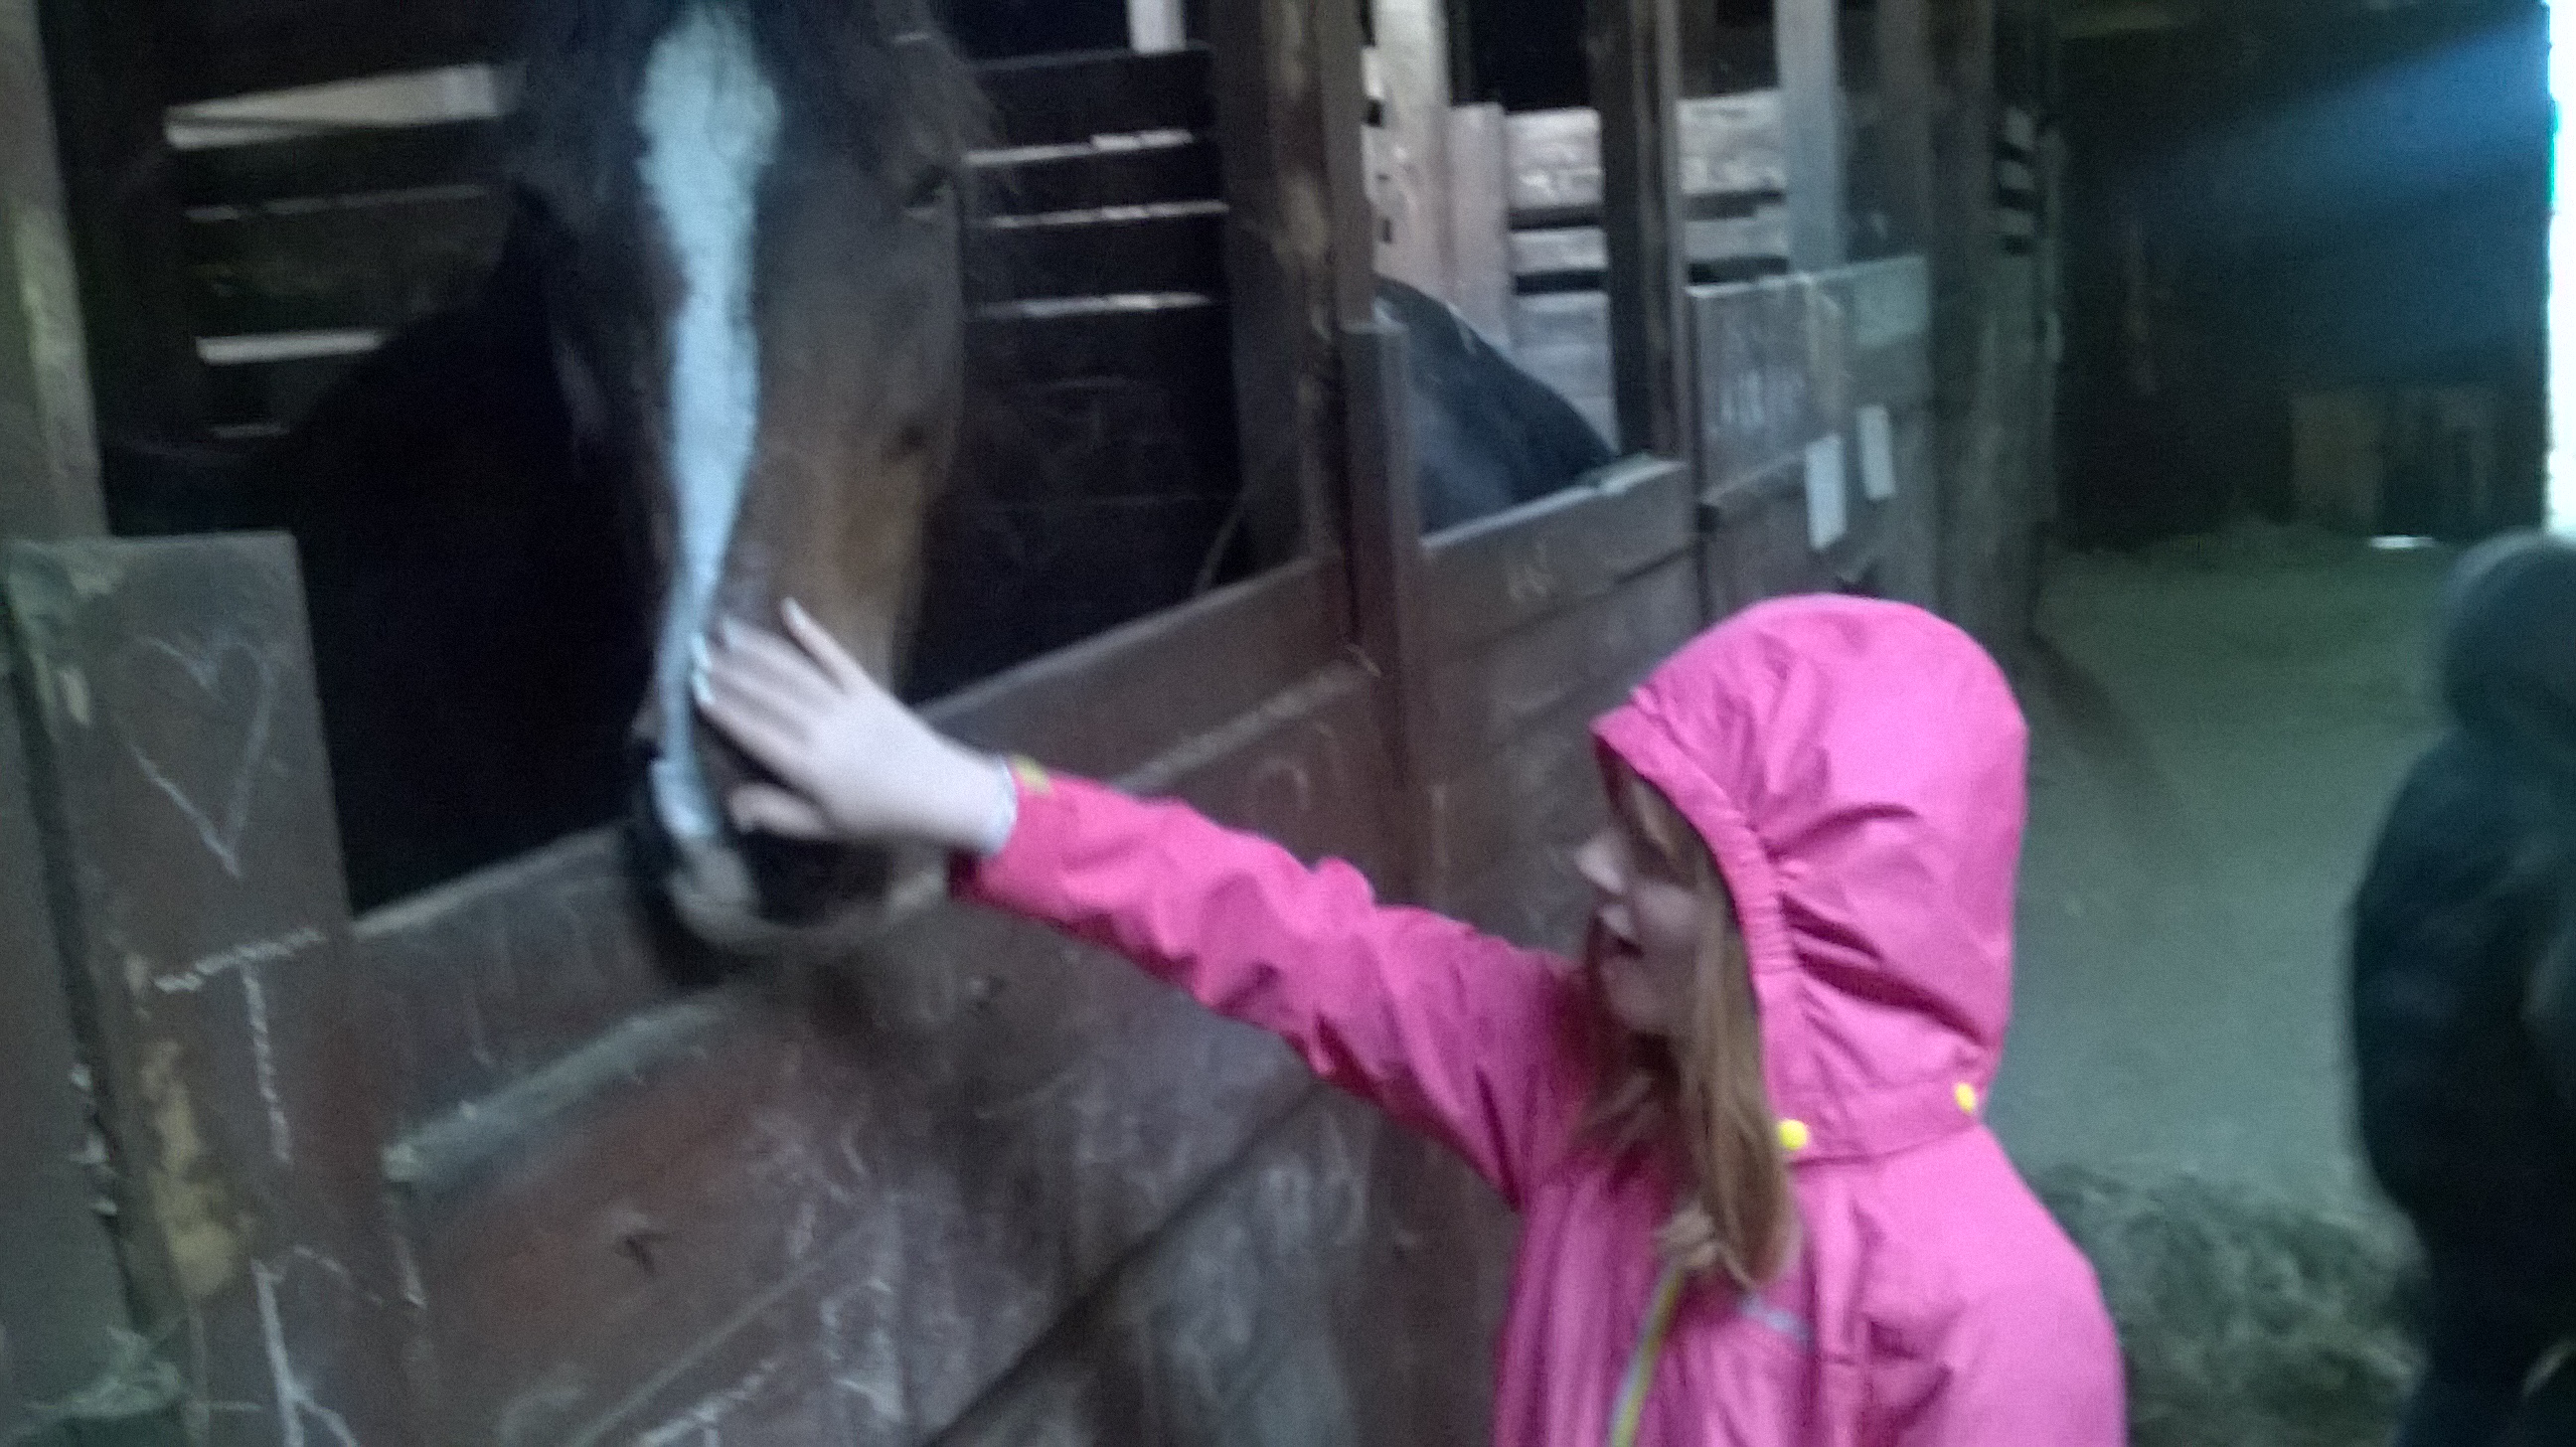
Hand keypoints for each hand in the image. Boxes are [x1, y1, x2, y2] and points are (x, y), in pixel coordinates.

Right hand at [693, 600, 1014, 852]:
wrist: (941, 793)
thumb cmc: (879, 817)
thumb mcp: (825, 827)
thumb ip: (776, 813)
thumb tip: (731, 807)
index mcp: (806, 764)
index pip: (753, 729)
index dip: (723, 708)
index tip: (695, 687)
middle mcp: (821, 726)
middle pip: (767, 693)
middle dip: (729, 670)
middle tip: (697, 650)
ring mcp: (846, 702)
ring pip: (793, 670)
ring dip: (757, 648)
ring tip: (726, 629)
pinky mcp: (868, 688)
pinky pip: (835, 656)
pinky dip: (812, 632)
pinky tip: (789, 609)